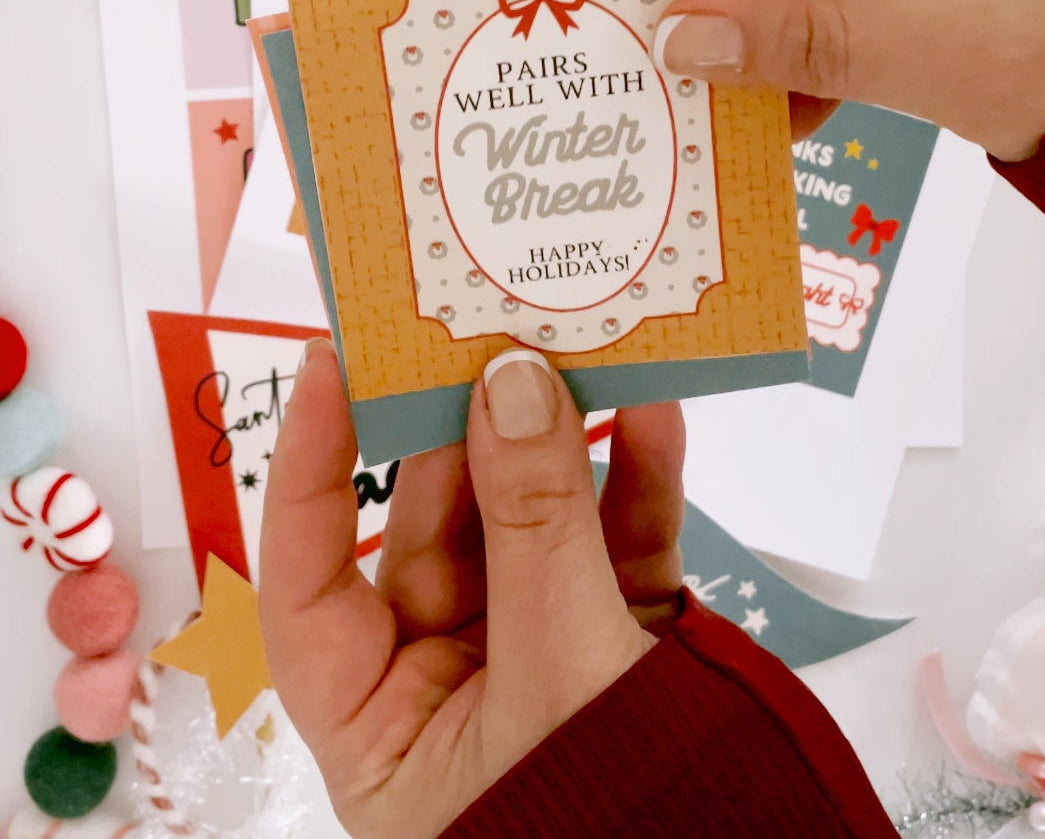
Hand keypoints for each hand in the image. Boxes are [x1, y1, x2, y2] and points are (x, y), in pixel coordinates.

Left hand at [260, 341, 684, 838]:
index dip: (312, 464)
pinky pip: (616, 544)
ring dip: (564, 441)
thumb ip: (537, 523)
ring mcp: (535, 652)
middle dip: (473, 430)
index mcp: (381, 722)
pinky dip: (637, 481)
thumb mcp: (559, 672)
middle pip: (440, 528)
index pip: (312, 578)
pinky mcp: (618, 637)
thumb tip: (512, 380)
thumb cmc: (607, 822)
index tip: (331, 359)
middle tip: (494, 332)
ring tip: (583, 350)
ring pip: (534, 522)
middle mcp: (447, 681)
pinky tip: (654, 416)